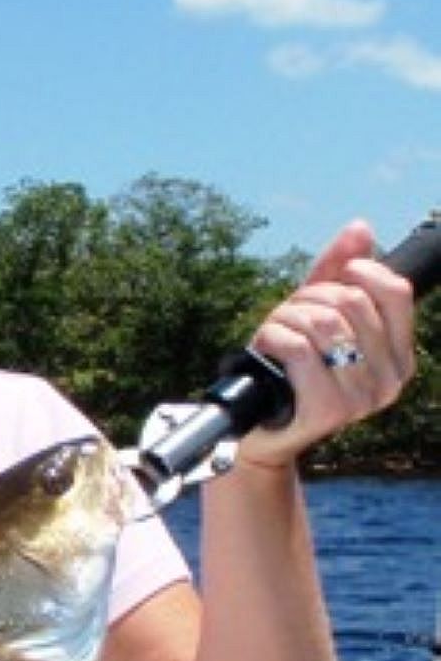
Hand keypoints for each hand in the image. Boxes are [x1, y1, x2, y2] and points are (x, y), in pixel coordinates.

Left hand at [241, 220, 415, 468]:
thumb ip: (337, 273)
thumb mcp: (314, 315)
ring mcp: (361, 400)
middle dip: (308, 298)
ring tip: (275, 335)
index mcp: (400, 357)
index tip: (335, 279)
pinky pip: (301, 349)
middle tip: (289, 317)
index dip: (358, 271)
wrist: (260, 432)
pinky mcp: (328, 411)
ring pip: (323, 323)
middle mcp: (390, 381)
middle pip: (351, 303)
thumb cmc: (288, 372)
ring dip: (286, 318)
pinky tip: (267, 348)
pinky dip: (274, 338)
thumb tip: (360, 229)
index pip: (396, 292)